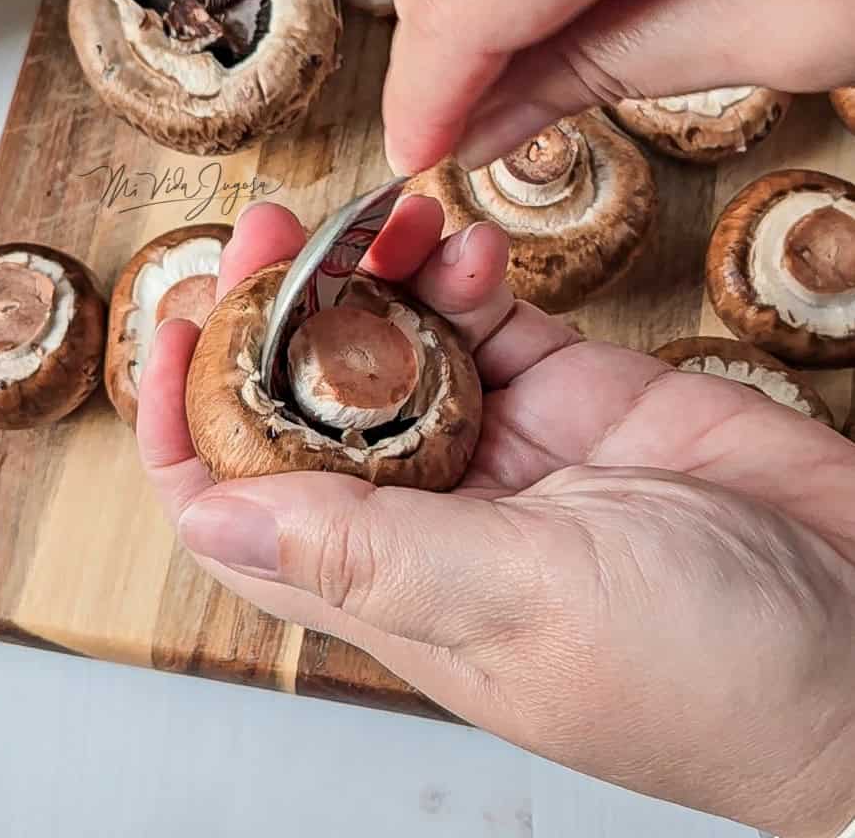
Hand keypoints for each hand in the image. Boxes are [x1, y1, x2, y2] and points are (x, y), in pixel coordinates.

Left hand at [138, 200, 854, 837]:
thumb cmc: (704, 669)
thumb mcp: (522, 602)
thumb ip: (366, 554)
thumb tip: (210, 520)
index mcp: (391, 587)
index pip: (238, 508)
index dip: (191, 418)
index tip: (182, 323)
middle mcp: (430, 515)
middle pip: (310, 403)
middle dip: (279, 314)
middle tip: (274, 232)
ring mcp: (499, 449)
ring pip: (399, 345)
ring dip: (378, 278)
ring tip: (384, 216)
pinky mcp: (567, 397)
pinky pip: (489, 321)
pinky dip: (469, 276)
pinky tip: (471, 244)